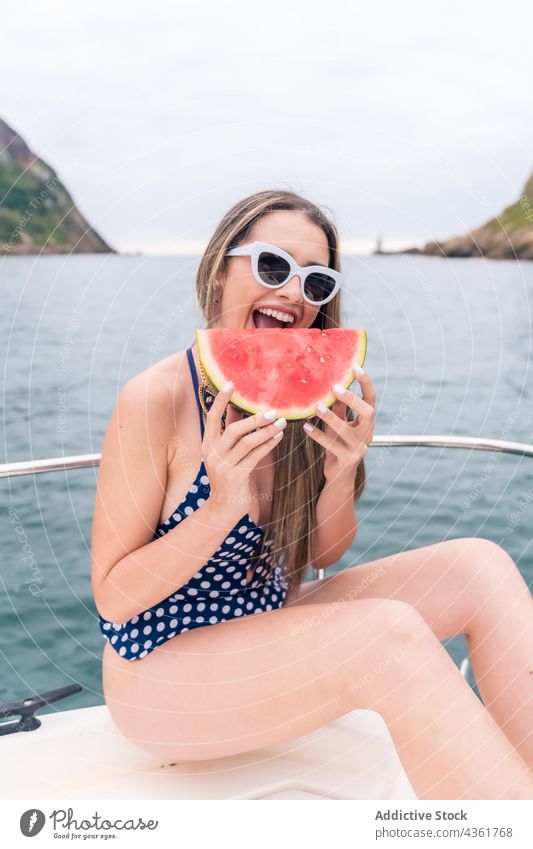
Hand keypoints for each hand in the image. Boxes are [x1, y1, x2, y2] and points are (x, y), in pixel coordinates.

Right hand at [202, 383, 286, 521]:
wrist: (222, 508)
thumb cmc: (227, 476)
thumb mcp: (224, 454)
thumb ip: (230, 432)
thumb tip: (238, 408)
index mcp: (207, 444)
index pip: (212, 417)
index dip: (221, 400)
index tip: (231, 383)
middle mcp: (213, 453)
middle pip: (234, 429)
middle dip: (255, 418)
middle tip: (273, 410)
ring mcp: (223, 466)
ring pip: (247, 442)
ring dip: (266, 431)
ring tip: (282, 422)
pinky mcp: (236, 476)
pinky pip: (255, 457)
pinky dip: (268, 445)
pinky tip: (278, 438)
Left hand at [302, 365, 375, 481]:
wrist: (340, 477)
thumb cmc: (338, 445)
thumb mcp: (339, 425)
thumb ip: (338, 408)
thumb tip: (330, 384)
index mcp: (367, 423)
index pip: (371, 399)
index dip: (365, 383)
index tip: (355, 367)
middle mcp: (368, 434)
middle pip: (368, 412)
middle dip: (352, 399)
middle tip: (335, 388)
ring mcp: (359, 448)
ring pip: (346, 430)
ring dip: (330, 417)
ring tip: (315, 407)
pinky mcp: (347, 460)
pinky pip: (332, 445)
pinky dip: (318, 435)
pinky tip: (306, 426)